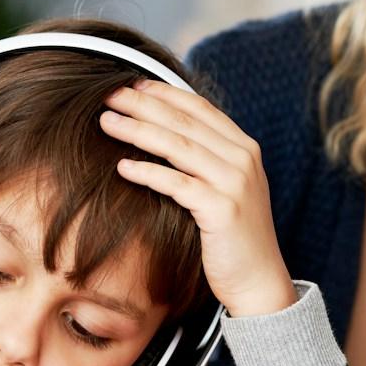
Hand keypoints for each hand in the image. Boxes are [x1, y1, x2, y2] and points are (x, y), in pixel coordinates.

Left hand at [100, 80, 296, 317]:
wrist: (258, 281)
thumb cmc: (232, 237)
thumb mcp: (226, 188)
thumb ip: (205, 158)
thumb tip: (163, 132)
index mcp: (244, 147)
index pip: (199, 107)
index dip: (163, 92)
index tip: (130, 84)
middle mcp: (243, 159)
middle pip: (184, 121)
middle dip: (142, 104)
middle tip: (107, 94)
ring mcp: (235, 183)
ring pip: (178, 146)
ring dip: (138, 130)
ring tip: (107, 122)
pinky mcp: (222, 210)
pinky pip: (177, 184)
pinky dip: (148, 172)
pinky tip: (122, 167)